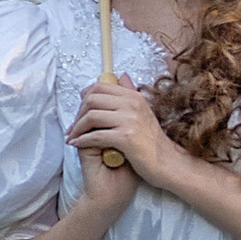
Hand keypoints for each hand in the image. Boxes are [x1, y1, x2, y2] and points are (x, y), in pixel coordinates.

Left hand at [70, 76, 174, 192]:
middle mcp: (132, 104)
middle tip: (73, 127)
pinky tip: (77, 145)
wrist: (168, 164)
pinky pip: (96, 136)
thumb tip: (121, 75)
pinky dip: (82, 140)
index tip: (79, 112)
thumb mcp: (143, 112)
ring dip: (77, 128)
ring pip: (91, 117)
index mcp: (134, 96)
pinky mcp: (126, 138)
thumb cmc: (152, 142)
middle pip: (92, 99)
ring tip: (72, 137)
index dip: (84, 98)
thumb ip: (130, 94)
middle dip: (78, 114)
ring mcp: (130, 120)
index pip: (100, 87)